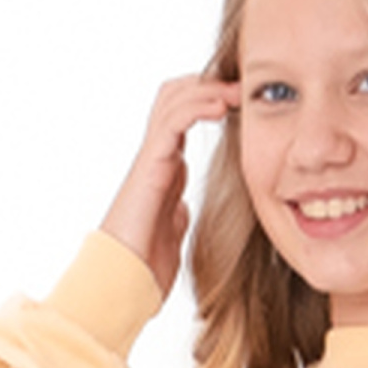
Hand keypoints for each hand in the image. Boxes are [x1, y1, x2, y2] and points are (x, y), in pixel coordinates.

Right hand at [102, 74, 240, 300]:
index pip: (184, 117)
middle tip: (243, 88)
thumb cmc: (144, 266)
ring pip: (172, 100)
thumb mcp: (172, 234)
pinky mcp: (149, 166)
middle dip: (209, 84)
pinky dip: (196, 106)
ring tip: (236, 90)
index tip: (243, 103)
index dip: (210, 100)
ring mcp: (151, 159)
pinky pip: (171, 122)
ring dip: (207, 89)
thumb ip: (176, 214)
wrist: (124, 283)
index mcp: (165, 169)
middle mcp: (156, 157)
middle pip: (176, 96)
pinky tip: (219, 106)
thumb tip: (182, 208)